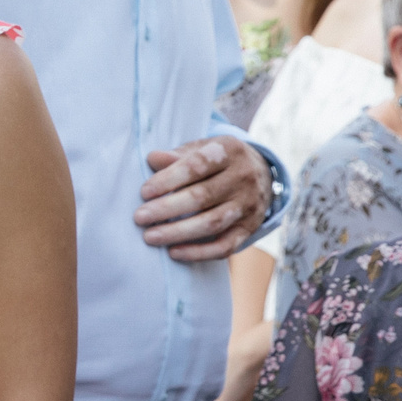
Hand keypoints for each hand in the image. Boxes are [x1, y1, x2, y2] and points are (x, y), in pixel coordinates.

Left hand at [135, 138, 271, 263]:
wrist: (262, 172)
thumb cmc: (217, 161)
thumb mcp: (201, 148)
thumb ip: (177, 155)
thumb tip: (153, 159)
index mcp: (229, 151)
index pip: (197, 165)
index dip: (169, 179)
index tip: (144, 192)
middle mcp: (243, 177)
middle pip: (202, 197)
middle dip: (167, 208)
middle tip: (140, 217)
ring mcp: (248, 205)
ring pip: (212, 223)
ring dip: (178, 232)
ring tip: (150, 236)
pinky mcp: (250, 228)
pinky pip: (225, 246)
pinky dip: (198, 252)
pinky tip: (173, 252)